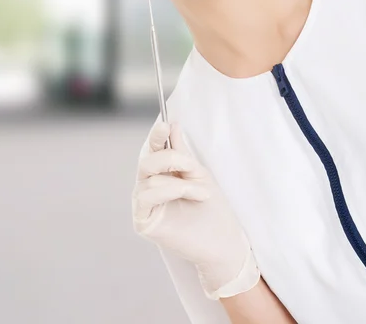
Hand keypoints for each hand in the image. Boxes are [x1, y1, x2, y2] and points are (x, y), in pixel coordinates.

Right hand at [132, 117, 260, 299]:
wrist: (223, 241)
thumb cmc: (212, 209)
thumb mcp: (198, 174)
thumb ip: (181, 152)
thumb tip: (172, 125)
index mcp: (160, 176)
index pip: (151, 151)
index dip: (155, 136)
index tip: (165, 125)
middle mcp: (147, 188)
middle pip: (146, 162)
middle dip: (170, 158)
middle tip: (191, 166)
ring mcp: (143, 205)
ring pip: (149, 177)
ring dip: (181, 181)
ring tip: (202, 192)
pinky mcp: (143, 221)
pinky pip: (147, 195)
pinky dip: (172, 190)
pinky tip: (192, 196)